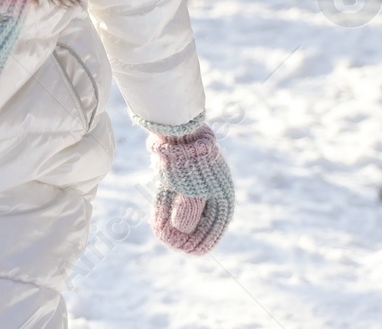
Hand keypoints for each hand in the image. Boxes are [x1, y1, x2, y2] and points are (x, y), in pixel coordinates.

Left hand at [148, 124, 233, 254]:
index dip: (200, 242)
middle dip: (186, 234)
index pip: (215, 229)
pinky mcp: (182, 174)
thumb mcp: (190, 191)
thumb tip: (181, 230)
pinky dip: (168, 207)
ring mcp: (198, 182)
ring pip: (186, 208)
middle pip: (200, 220)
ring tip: (163, 234)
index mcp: (222, 198)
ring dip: (175, 222)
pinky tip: (158, 217)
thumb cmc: (188, 162)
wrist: (179, 130)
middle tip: (172, 244)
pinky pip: (176, 196)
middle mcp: (213, 191)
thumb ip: (188, 213)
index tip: (188, 251)